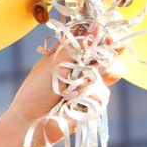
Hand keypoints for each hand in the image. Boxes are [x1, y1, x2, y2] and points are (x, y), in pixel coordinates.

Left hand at [12, 34, 128, 146]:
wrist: (33, 120)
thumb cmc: (37, 89)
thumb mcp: (54, 62)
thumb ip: (76, 46)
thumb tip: (96, 26)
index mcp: (73, 52)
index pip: (96, 37)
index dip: (105, 35)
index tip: (108, 35)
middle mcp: (86, 66)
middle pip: (111, 52)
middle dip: (109, 52)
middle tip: (100, 55)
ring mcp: (92, 83)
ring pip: (113, 71)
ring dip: (95, 76)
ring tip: (75, 85)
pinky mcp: (96, 101)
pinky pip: (103, 93)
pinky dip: (87, 96)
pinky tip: (71, 102)